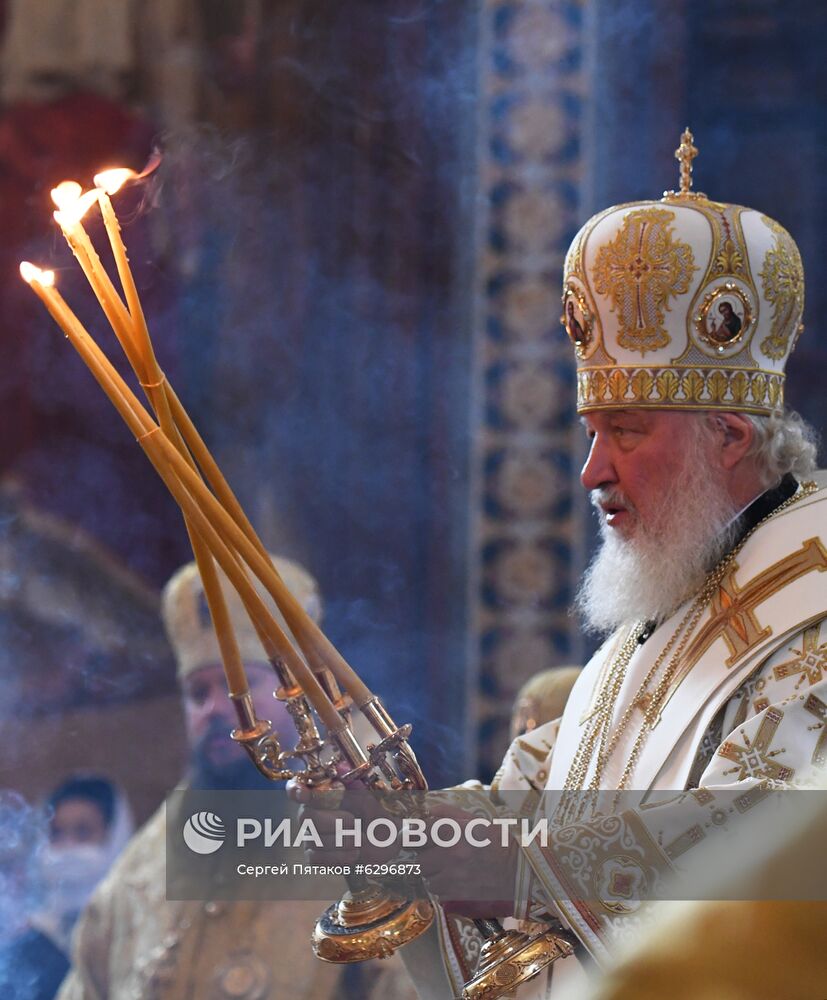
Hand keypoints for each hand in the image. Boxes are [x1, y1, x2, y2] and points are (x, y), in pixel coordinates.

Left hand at [415, 803, 517, 917]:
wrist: (525, 874)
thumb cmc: (501, 844)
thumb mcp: (477, 822)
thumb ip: (449, 813)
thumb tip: (429, 811)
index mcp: (452, 834)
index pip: (417, 837)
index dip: (418, 839)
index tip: (421, 842)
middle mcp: (449, 858)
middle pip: (421, 863)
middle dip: (429, 861)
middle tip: (443, 860)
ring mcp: (453, 882)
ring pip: (431, 883)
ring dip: (438, 879)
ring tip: (456, 874)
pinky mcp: (459, 903)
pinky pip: (442, 899)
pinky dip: (448, 895)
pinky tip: (463, 888)